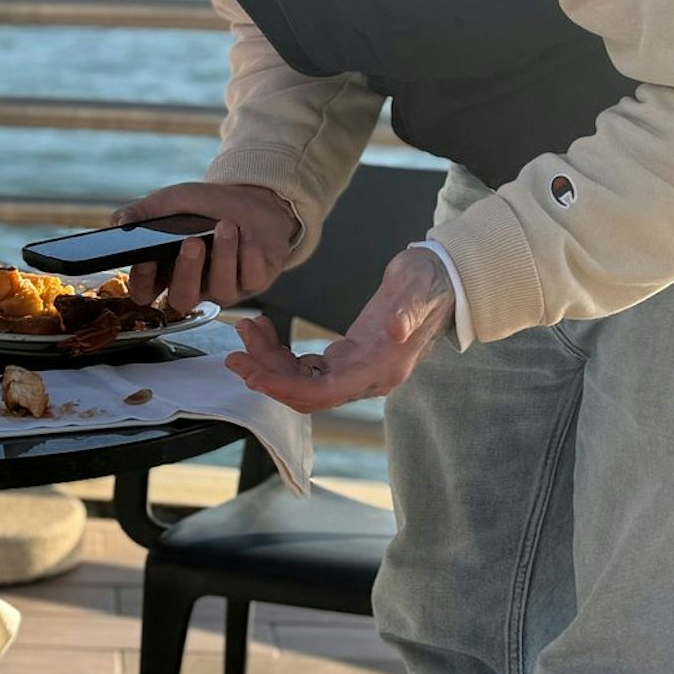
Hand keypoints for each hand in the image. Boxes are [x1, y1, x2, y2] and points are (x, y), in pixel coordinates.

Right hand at [113, 181, 296, 316]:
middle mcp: (194, 285)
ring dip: (223, 255)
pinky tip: (249, 234)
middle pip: (181, 299)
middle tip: (192, 241)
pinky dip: (249, 253)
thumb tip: (118, 221)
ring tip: (226, 226)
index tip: (147, 260)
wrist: (254, 197)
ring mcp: (224, 288)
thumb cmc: (209, 204)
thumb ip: (145, 211)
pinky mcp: (254, 284)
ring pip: (220, 290)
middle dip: (187, 271)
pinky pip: (251, 279)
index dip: (142, 282)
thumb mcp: (174, 201)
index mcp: (166, 269)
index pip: (144, 292)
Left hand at [225, 246, 454, 411]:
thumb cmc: (429, 283)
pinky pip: (305, 365)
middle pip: (307, 392)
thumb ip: (406, 312)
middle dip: (267, 377)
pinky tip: (264, 331)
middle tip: (233, 356)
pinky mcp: (346, 357)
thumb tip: (393, 331)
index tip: (255, 377)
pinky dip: (280, 352)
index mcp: (381, 369)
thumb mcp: (419, 288)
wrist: (440, 280)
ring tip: (246, 331)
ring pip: (301, 379)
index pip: (326, 392)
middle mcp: (366, 378)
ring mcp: (355, 370)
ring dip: (268, 361)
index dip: (288, 389)